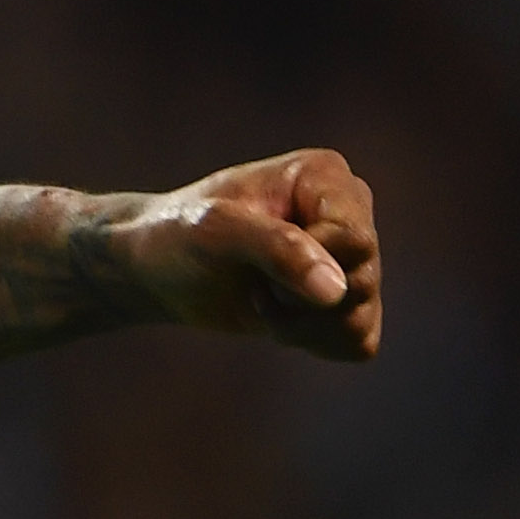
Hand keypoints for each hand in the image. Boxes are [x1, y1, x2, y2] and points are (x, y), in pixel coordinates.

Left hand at [106, 148, 380, 360]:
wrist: (157, 267)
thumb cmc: (178, 234)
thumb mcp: (215, 231)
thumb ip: (277, 250)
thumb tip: (337, 290)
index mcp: (328, 176)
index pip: (355, 241)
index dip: (305, 267)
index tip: (253, 256)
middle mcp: (351, 211)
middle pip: (362, 281)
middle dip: (296, 299)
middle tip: (253, 280)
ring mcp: (352, 257)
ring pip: (360, 318)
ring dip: (299, 325)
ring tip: (260, 295)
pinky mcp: (347, 301)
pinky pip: (358, 342)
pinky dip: (312, 342)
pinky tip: (277, 318)